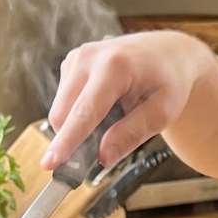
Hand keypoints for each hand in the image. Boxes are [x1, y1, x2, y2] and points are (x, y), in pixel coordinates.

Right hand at [40, 30, 217, 171]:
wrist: (167, 52)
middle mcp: (88, 57)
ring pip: (60, 111)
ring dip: (77, 128)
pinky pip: (64, 103)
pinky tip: (103, 110)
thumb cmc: (169, 82)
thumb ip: (131, 135)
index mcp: (115, 66)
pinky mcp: (70, 63)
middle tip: (95, 158)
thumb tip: (103, 158)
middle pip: (63, 114)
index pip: (85, 112)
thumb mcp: (161, 113)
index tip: (49, 164)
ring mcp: (76, 58)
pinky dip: (77, 116)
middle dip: (71, 142)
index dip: (67, 141)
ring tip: (112, 122)